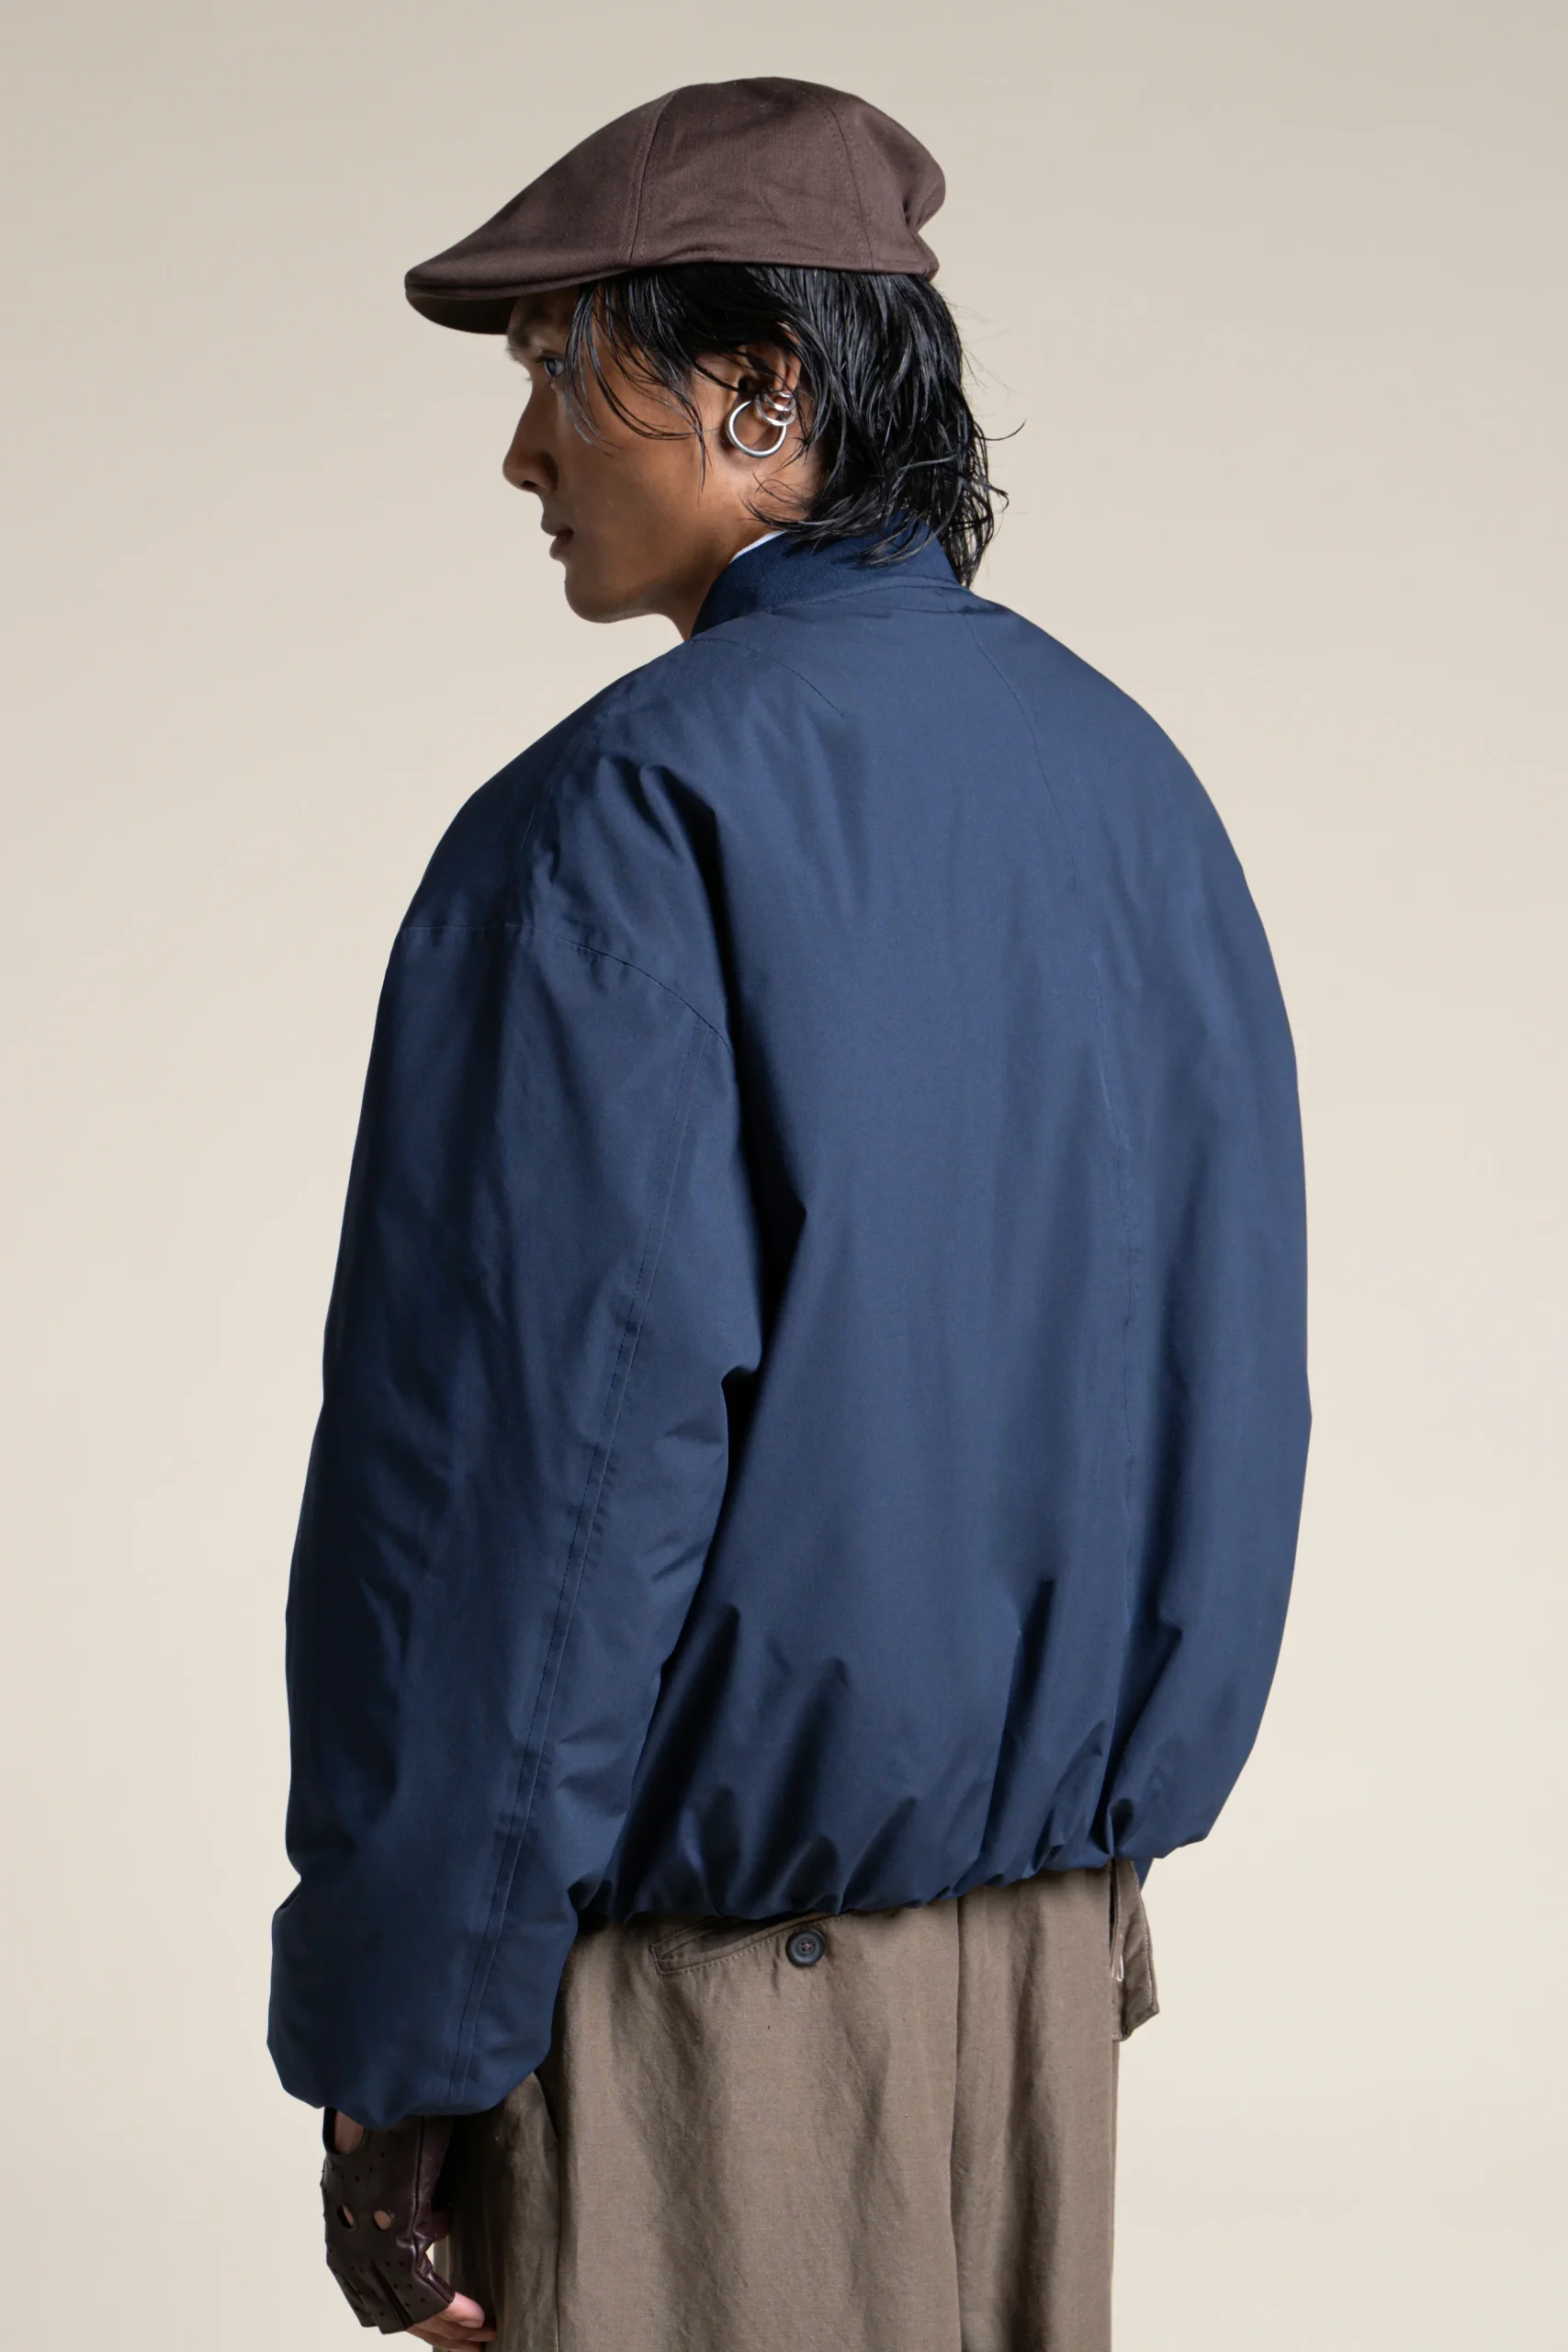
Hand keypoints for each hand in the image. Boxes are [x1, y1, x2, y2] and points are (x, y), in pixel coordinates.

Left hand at [325, 2112, 494, 2341]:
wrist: (386, 2082)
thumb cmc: (396, 2114)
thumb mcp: (397, 2168)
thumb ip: (410, 2203)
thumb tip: (437, 2224)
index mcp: (345, 2232)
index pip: (377, 2298)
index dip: (418, 2317)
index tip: (454, 2326)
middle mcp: (348, 2248)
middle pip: (392, 2315)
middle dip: (437, 2335)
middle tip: (472, 2345)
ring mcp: (367, 2246)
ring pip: (407, 2314)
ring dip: (448, 2331)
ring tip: (482, 2335)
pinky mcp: (392, 2235)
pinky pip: (425, 2294)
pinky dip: (454, 2311)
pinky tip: (479, 2316)